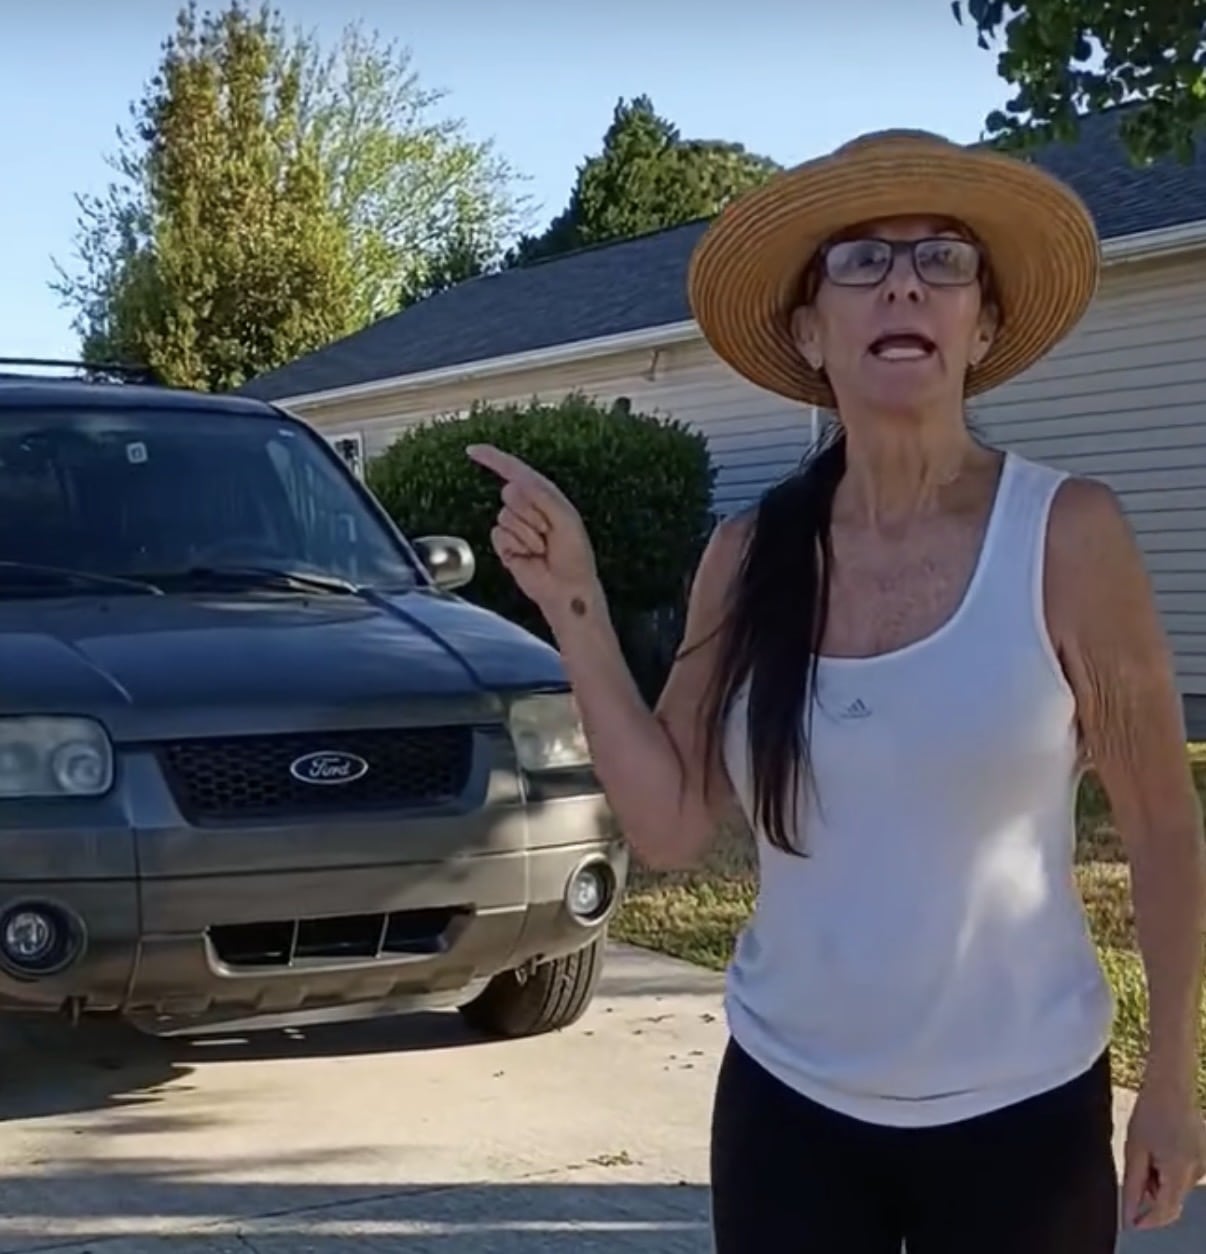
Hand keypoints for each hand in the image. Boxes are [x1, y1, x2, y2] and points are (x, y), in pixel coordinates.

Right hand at [466, 443, 599, 617]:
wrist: (566, 587)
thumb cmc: (574, 553)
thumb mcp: (565, 517)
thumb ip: (541, 495)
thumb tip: (513, 481)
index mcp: (543, 494)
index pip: (514, 470)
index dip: (493, 459)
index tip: (472, 451)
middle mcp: (526, 507)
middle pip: (509, 491)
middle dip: (530, 512)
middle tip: (547, 531)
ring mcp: (512, 525)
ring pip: (504, 515)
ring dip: (526, 533)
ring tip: (540, 547)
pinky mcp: (503, 544)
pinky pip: (498, 534)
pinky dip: (515, 545)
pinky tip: (528, 556)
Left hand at [1122, 1078, 1205, 1229]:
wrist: (1171, 1087)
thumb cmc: (1150, 1114)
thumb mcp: (1135, 1151)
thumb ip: (1133, 1185)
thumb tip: (1129, 1214)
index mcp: (1180, 1171)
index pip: (1167, 1212)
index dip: (1148, 1221)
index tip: (1131, 1222)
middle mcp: (1197, 1172)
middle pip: (1172, 1201)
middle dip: (1151, 1194)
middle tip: (1139, 1165)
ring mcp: (1204, 1165)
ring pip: (1177, 1188)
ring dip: (1160, 1180)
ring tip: (1149, 1149)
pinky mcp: (1204, 1158)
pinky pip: (1184, 1175)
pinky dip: (1169, 1171)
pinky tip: (1161, 1148)